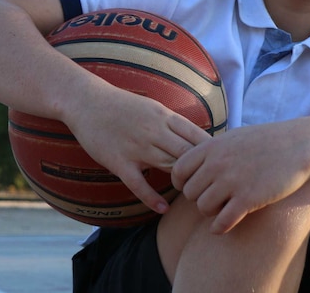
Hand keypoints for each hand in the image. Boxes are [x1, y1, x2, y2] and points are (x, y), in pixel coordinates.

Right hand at [62, 87, 211, 213]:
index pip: (197, 136)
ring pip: (169, 166)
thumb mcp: (154, 107)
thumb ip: (174, 123)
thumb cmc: (123, 106)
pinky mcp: (119, 161)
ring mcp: (137, 147)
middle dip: (202, 170)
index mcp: (165, 116)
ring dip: (183, 182)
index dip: (212, 153)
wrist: (88, 102)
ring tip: (194, 196)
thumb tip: (197, 137)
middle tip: (212, 185)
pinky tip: (164, 208)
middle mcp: (154, 131)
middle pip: (188, 153)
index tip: (221, 164)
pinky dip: (152, 197)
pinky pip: (139, 183)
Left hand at [171, 118, 309, 233]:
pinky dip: (220, 228)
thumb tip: (198, 160)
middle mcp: (218, 163)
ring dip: (212, 213)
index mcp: (213, 146)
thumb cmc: (271, 140)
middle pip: (190, 193)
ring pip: (203, 208)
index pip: (178, 170)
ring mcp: (232, 181)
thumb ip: (215, 149)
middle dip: (201, 198)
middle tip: (216, 199)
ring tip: (225, 208)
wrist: (302, 144)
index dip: (183, 183)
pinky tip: (228, 224)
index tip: (196, 188)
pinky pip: (221, 222)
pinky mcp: (248, 199)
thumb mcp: (237, 136)